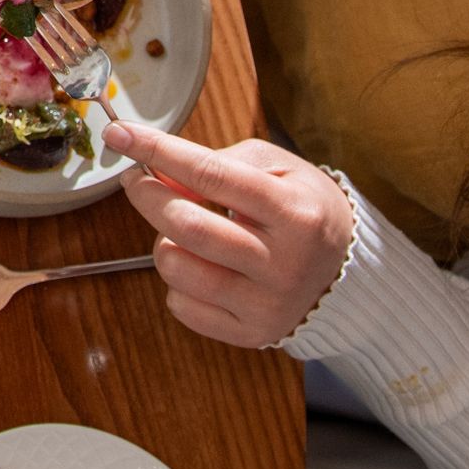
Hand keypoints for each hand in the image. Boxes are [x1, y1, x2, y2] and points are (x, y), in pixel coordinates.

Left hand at [111, 120, 354, 347]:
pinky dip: (178, 281)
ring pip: (177, 268)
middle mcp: (284, 265)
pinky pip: (182, 306)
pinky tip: (202, 267)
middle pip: (187, 227)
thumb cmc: (302, 209)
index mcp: (295, 214)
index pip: (212, 176)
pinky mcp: (253, 334)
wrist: (349, 273)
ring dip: (164, 241)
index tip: (119, 134)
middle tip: (138, 179)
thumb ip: (214, 161)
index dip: (159, 151)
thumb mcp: (272, 167)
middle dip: (147, 194)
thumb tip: (156, 170)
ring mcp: (268, 305)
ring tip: (185, 231)